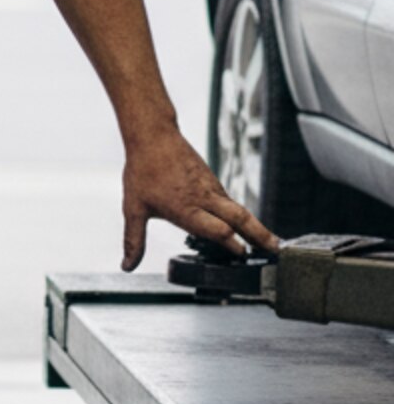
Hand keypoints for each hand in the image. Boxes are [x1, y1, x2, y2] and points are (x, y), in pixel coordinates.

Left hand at [120, 128, 278, 270]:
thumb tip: (128, 266)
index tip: (244, 257)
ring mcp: (212, 188)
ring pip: (239, 210)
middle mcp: (205, 199)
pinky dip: (240, 216)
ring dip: (255, 226)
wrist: (154, 137)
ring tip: (270, 243)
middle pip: (240, 219)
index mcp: (186, 208)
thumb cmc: (142, 172)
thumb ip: (134, 240)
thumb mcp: (134, 209)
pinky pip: (230, 202)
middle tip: (277, 252)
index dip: (233, 244)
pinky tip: (244, 227)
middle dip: (260, 236)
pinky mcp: (213, 181)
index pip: (217, 230)